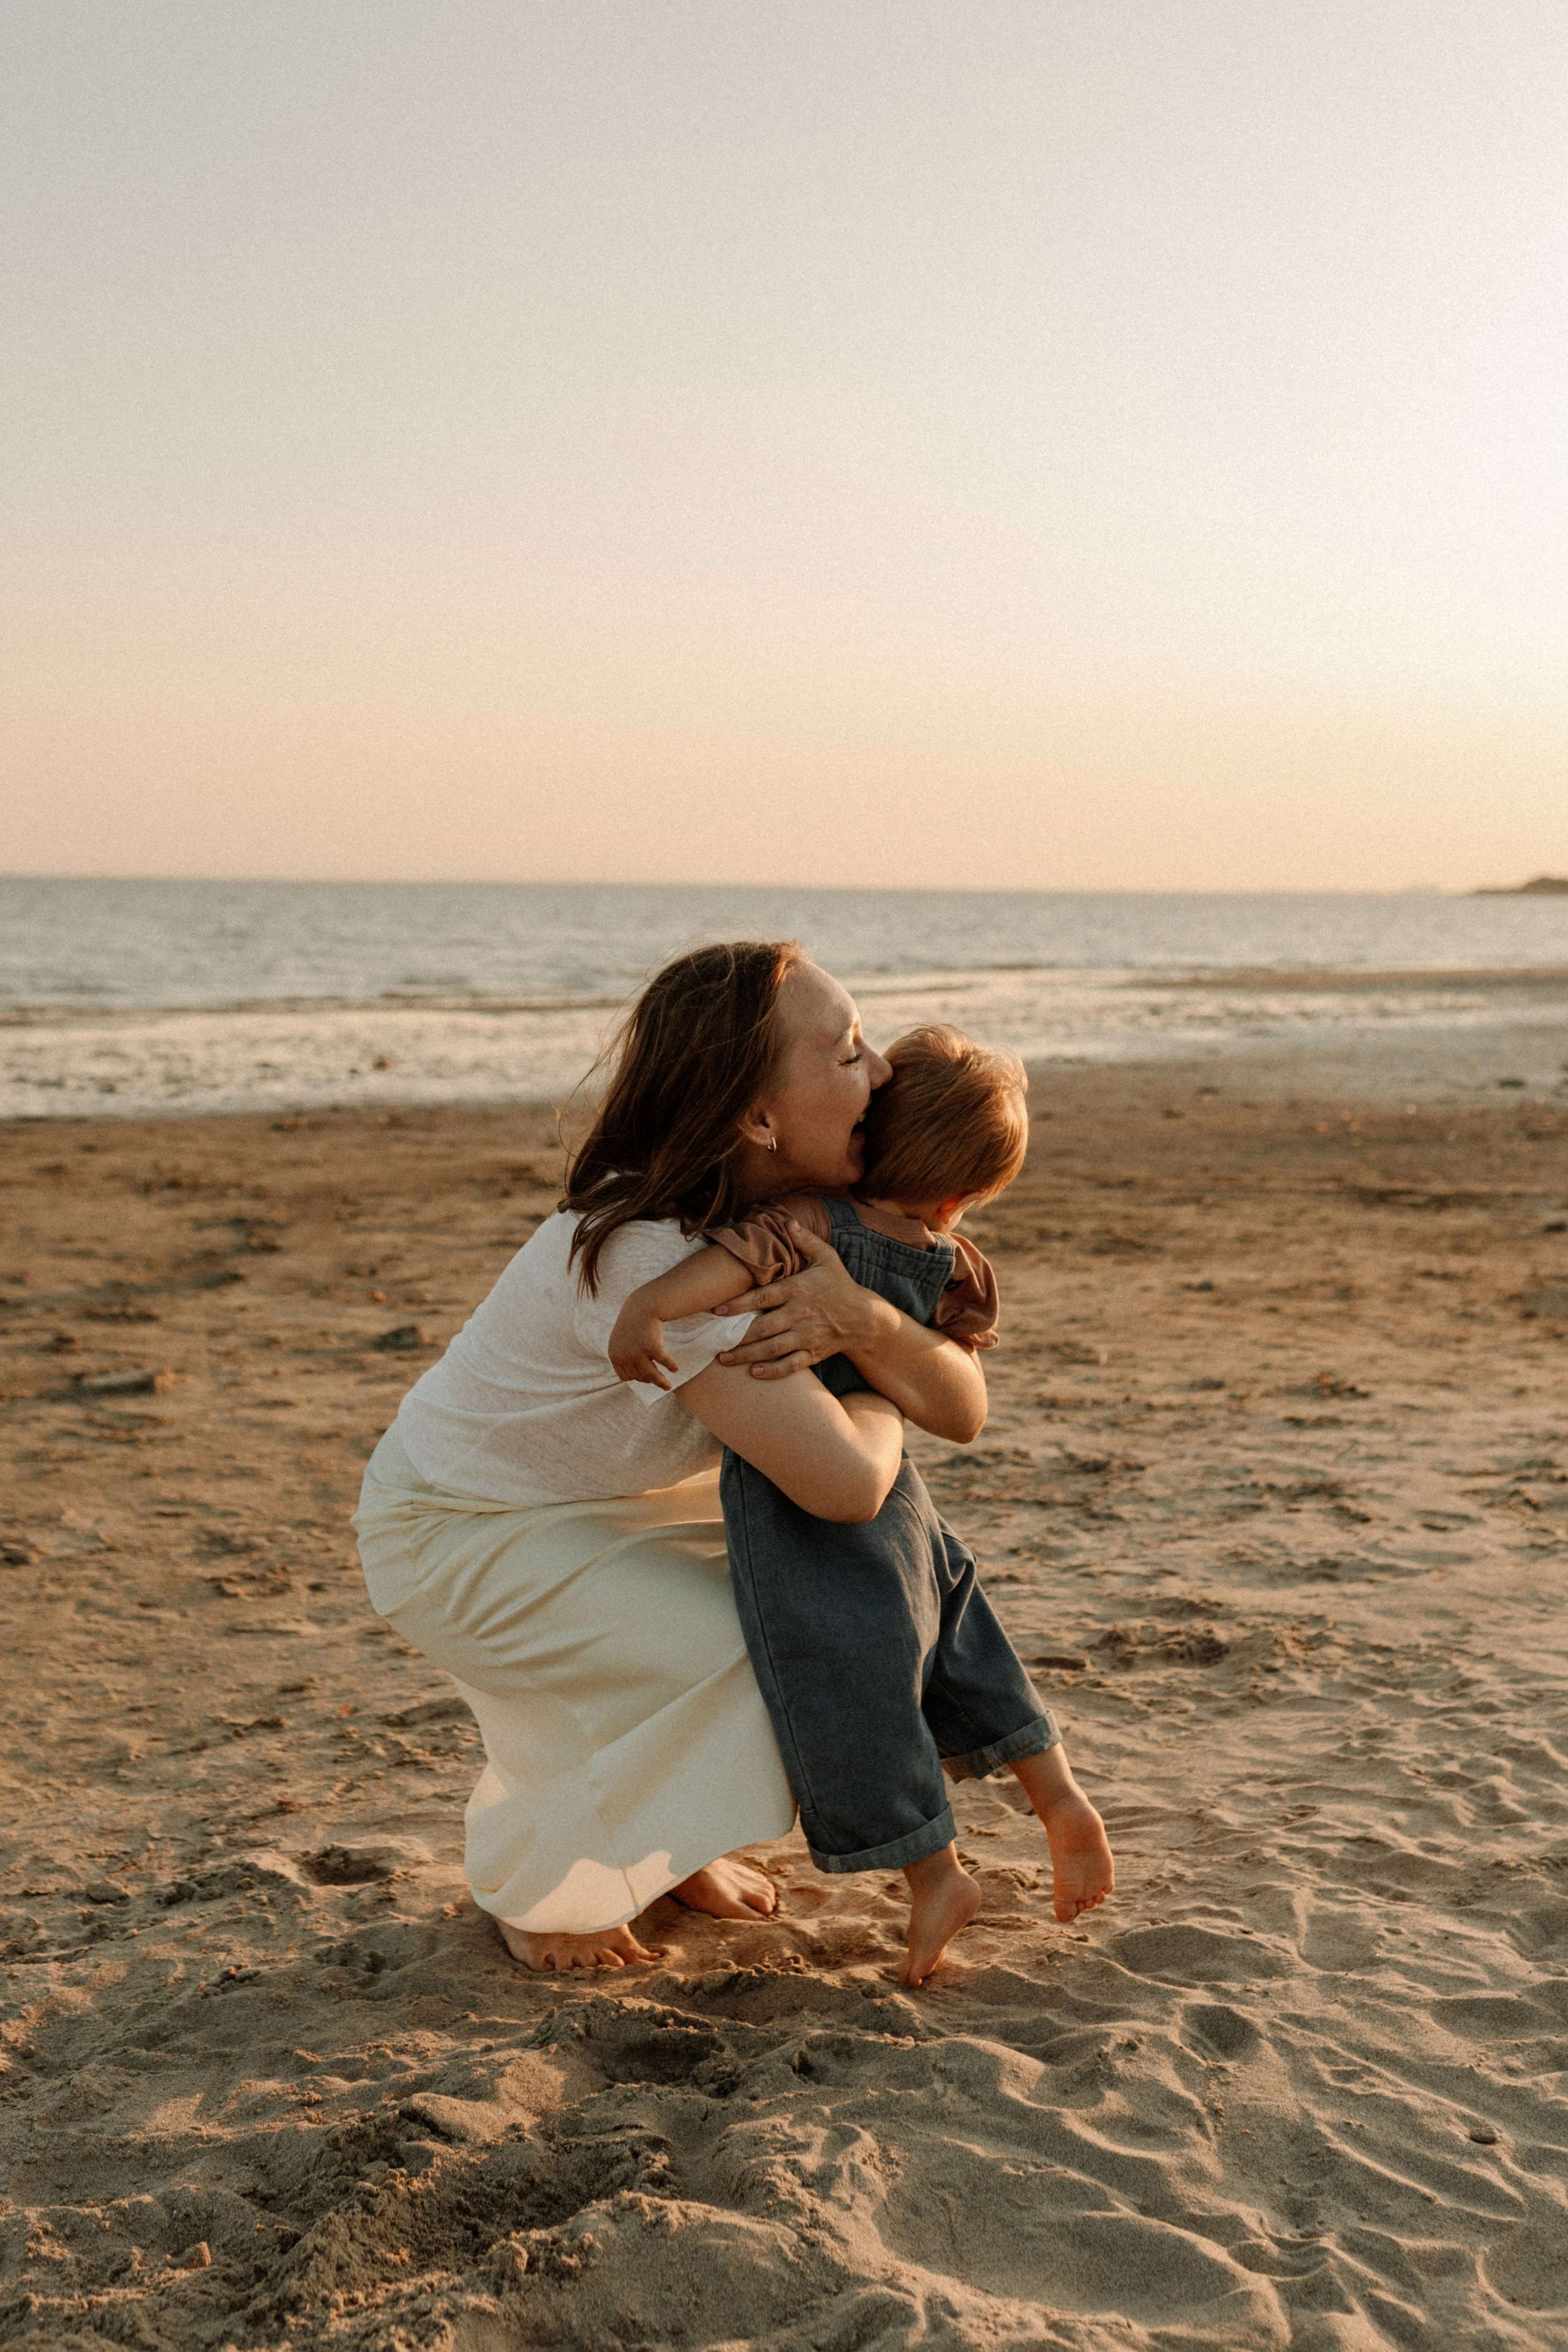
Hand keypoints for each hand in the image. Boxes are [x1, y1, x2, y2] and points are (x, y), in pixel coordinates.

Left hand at [608, 1312, 678, 1390]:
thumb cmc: (632, 1324)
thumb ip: (621, 1358)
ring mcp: (638, 1352)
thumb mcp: (621, 1341)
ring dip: (661, 1382)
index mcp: (614, 1355)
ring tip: (668, 1386)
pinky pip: (664, 1362)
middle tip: (659, 1380)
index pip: (626, 1376)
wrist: (642, 1305)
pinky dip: (671, 1366)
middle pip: (639, 1376)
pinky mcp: (653, 1347)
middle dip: (649, 1379)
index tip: (645, 1377)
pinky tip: (675, 1369)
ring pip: (651, 1375)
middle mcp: (624, 1355)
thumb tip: (623, 1380)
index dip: (636, 1377)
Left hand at [715, 1222, 890, 1380]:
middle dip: (737, 1336)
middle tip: (713, 1340)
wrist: (865, 1318)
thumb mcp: (827, 1257)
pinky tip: (754, 1373)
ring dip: (747, 1355)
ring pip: (773, 1349)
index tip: (717, 1309)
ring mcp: (808, 1336)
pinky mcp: (814, 1353)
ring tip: (723, 1358)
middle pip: (764, 1327)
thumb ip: (805, 1240)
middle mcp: (801, 1314)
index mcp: (800, 1289)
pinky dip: (773, 1371)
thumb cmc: (839, 1284)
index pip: (764, 1297)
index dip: (739, 1304)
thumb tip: (787, 1220)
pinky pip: (791, 1365)